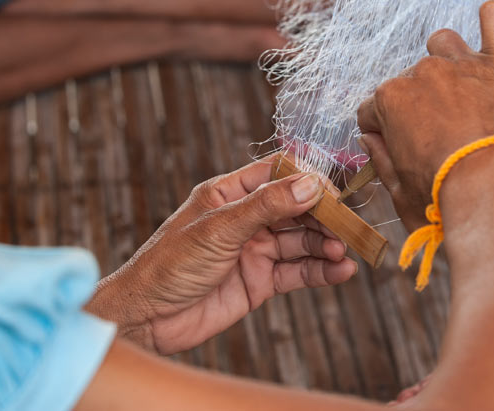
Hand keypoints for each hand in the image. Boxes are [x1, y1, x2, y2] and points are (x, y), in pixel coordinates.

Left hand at [87, 158, 357, 354]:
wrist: (146, 319)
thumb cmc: (168, 265)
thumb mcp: (218, 229)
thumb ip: (265, 206)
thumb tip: (308, 184)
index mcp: (229, 193)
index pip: (278, 173)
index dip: (308, 179)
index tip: (332, 192)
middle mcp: (246, 218)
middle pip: (297, 208)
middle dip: (324, 216)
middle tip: (347, 227)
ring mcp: (255, 249)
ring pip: (302, 241)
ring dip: (326, 244)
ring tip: (344, 252)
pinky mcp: (260, 281)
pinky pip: (298, 271)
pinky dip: (321, 271)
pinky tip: (341, 272)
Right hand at [356, 1, 493, 230]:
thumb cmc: (444, 201)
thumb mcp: (398, 190)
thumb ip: (382, 158)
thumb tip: (372, 140)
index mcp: (391, 101)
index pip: (375, 106)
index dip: (387, 127)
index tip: (403, 143)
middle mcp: (422, 75)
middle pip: (413, 78)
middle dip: (422, 101)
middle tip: (444, 134)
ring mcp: (462, 65)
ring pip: (446, 43)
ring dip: (449, 61)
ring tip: (465, 91)